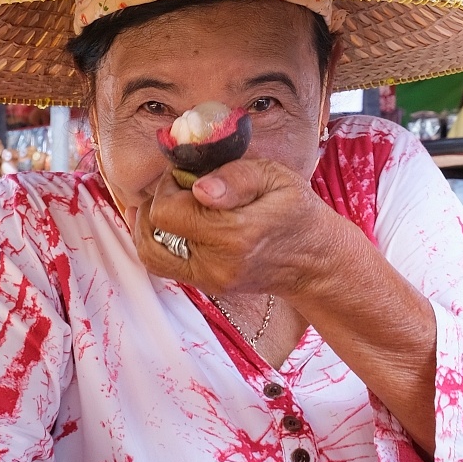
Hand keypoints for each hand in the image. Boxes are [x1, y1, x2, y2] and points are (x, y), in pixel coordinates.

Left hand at [131, 158, 352, 300]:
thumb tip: (199, 188)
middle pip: (153, 233)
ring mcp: (210, 280)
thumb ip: (235, 177)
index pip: (167, 211)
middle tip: (177, 188)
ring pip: (151, 254)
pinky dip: (156, 241)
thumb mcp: (275, 177)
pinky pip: (163, 265)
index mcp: (236, 233)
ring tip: (166, 203)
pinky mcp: (206, 286)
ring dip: (148, 225)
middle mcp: (218, 263)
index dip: (167, 186)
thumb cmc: (296, 211)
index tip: (185, 175)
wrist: (314, 260)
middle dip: (156, 203)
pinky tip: (165, 222)